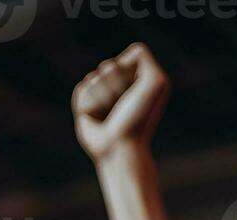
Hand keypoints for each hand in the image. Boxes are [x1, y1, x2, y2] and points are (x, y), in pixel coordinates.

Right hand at [73, 43, 169, 163]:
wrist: (120, 146)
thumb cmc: (139, 118)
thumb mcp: (155, 82)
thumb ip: (142, 56)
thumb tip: (113, 58)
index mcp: (137, 76)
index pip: (128, 56)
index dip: (131, 74)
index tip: (137, 94)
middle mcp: (119, 83)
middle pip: (108, 66)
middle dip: (115, 86)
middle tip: (123, 107)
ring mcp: (100, 93)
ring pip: (93, 78)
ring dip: (102, 98)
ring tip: (110, 115)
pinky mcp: (84, 104)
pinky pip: (81, 89)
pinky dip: (89, 104)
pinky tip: (96, 118)